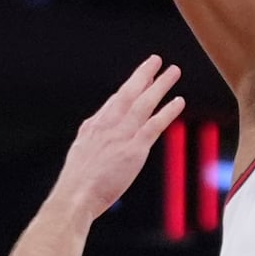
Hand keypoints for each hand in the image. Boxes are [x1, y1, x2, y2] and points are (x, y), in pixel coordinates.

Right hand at [53, 56, 183, 222]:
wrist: (75, 195)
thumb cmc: (77, 183)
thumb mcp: (80, 154)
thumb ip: (92, 141)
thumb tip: (93, 134)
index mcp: (93, 126)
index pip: (115, 101)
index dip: (130, 87)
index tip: (141, 76)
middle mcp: (108, 125)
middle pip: (129, 93)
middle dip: (144, 74)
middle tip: (156, 60)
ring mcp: (121, 135)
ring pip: (144, 103)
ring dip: (160, 85)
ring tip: (173, 71)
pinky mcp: (134, 149)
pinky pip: (155, 125)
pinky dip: (167, 111)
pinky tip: (178, 101)